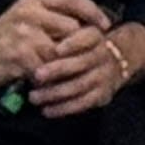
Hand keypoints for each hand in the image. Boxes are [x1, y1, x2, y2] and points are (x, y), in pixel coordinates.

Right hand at [0, 0, 106, 94]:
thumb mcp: (23, 18)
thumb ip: (50, 18)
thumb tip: (85, 25)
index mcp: (33, 1)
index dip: (93, 11)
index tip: (104, 25)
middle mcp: (30, 13)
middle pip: (73, 28)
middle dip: (77, 47)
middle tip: (77, 60)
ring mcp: (25, 34)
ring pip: (62, 52)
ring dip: (62, 66)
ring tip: (56, 74)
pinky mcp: (20, 56)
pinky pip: (47, 70)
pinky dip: (48, 79)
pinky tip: (41, 82)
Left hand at [24, 17, 144, 120]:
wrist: (117, 62)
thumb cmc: (83, 48)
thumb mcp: (77, 35)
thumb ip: (57, 37)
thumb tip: (27, 41)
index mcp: (96, 37)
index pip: (88, 37)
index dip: (74, 43)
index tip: (56, 49)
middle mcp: (103, 56)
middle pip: (82, 62)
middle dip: (58, 69)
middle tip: (36, 75)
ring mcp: (104, 76)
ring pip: (80, 85)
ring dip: (55, 93)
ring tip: (34, 97)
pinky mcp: (102, 95)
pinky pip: (83, 103)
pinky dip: (63, 108)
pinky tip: (47, 110)